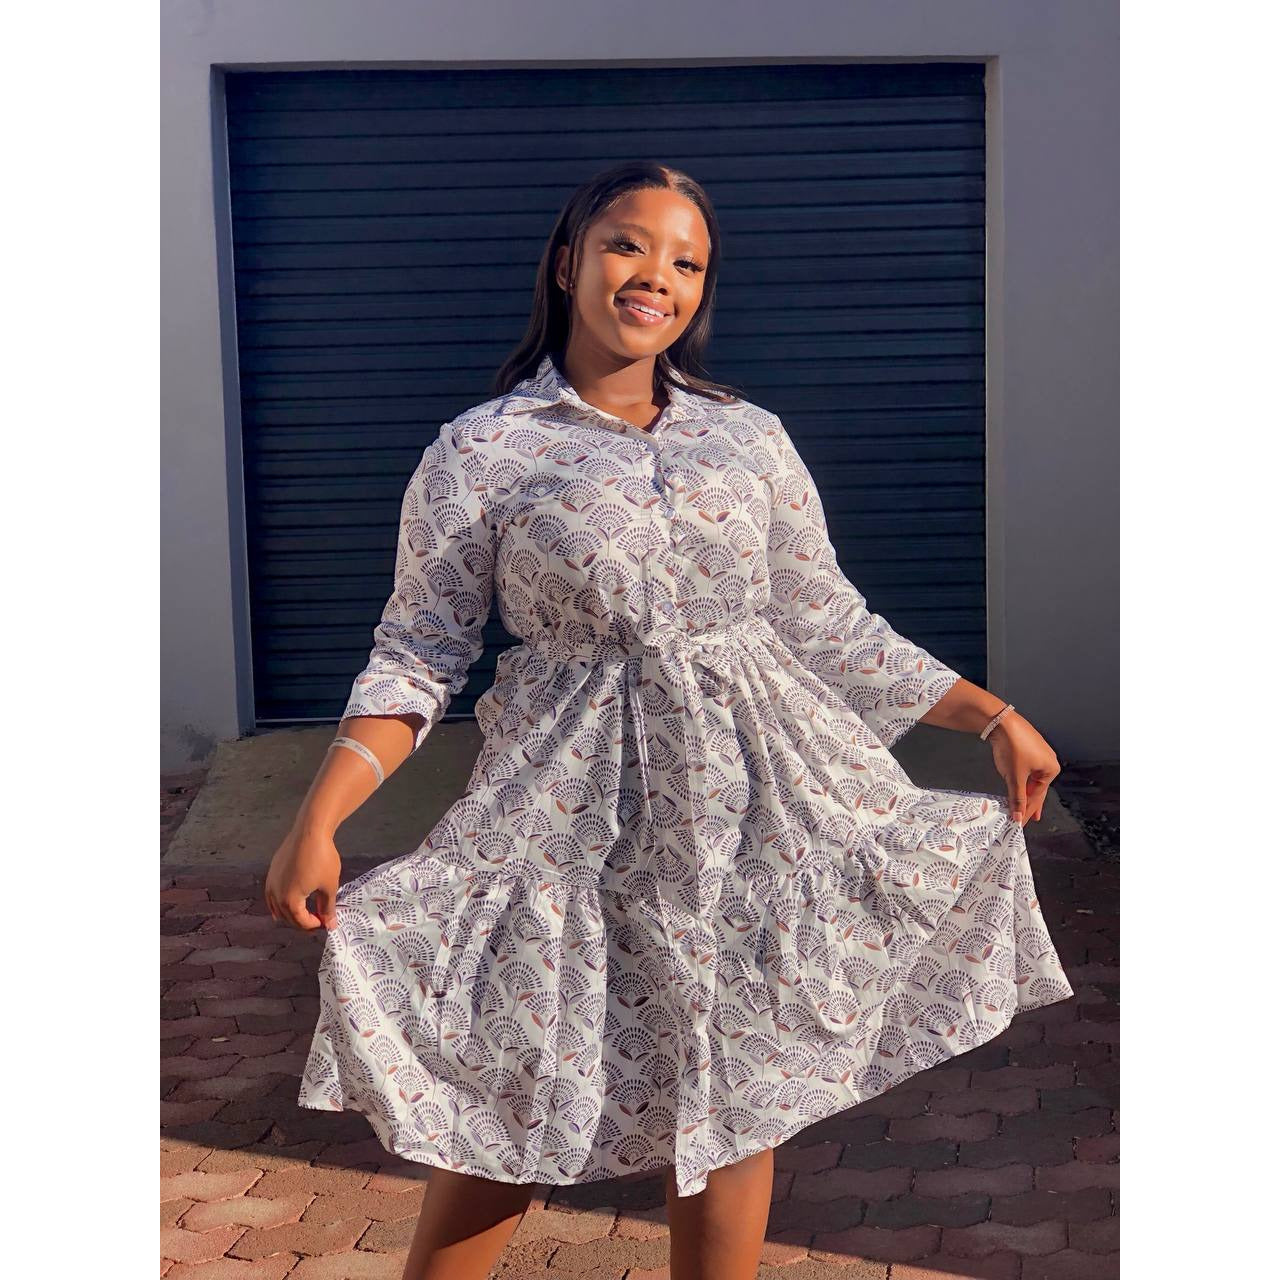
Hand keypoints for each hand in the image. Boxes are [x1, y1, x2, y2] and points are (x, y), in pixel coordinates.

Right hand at [264, 822, 340, 931]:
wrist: (310, 832)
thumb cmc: (322, 859)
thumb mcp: (329, 886)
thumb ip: (328, 908)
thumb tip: (331, 925)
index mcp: (289, 901)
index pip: (301, 922)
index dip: (315, 925)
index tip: (326, 921)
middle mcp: (275, 894)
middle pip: (288, 917)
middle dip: (303, 921)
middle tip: (318, 919)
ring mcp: (271, 882)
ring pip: (277, 907)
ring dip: (290, 914)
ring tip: (305, 914)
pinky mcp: (271, 872)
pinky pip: (272, 895)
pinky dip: (279, 903)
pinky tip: (288, 901)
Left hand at [987, 711, 1060, 825]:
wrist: (1001, 722)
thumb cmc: (1013, 748)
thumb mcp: (1015, 777)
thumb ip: (1017, 798)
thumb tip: (1019, 817)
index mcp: (1051, 769)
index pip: (1038, 796)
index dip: (1028, 811)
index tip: (1021, 823)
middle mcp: (1048, 761)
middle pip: (1036, 788)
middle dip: (1029, 804)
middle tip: (1026, 819)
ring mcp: (1039, 753)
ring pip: (1030, 779)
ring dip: (1024, 792)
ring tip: (1021, 806)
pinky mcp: (1027, 748)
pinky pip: (1025, 769)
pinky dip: (1020, 780)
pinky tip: (1017, 786)